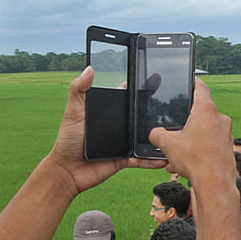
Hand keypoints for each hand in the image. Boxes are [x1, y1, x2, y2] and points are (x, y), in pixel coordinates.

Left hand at [47, 67, 166, 195]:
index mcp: (107, 113)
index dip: (138, 89)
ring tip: (173, 132)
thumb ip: (78, 89)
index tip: (154, 79)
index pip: (126, 97)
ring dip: (157, 137)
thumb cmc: (67, 140)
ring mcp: (122, 143)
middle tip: (172, 105)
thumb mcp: (73, 111)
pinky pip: (142, 159)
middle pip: (139, 116)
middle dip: (154, 111)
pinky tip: (164, 158)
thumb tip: (89, 68)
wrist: (67, 170)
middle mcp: (117, 126)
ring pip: (144, 138)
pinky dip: (152, 160)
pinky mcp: (125, 159)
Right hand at [149, 79, 235, 185]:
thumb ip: (157, 134)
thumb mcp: (167, 144)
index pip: (200, 87)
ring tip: (177, 154)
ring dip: (190, 140)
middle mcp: (219, 119)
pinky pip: (209, 145)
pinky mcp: (227, 148)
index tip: (189, 81)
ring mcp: (226, 134)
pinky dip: (198, 151)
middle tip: (175, 128)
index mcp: (206, 110)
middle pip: (201, 112)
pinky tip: (185, 164)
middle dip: (186, 121)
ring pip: (204, 131)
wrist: (215, 184)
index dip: (192, 83)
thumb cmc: (195, 160)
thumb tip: (154, 134)